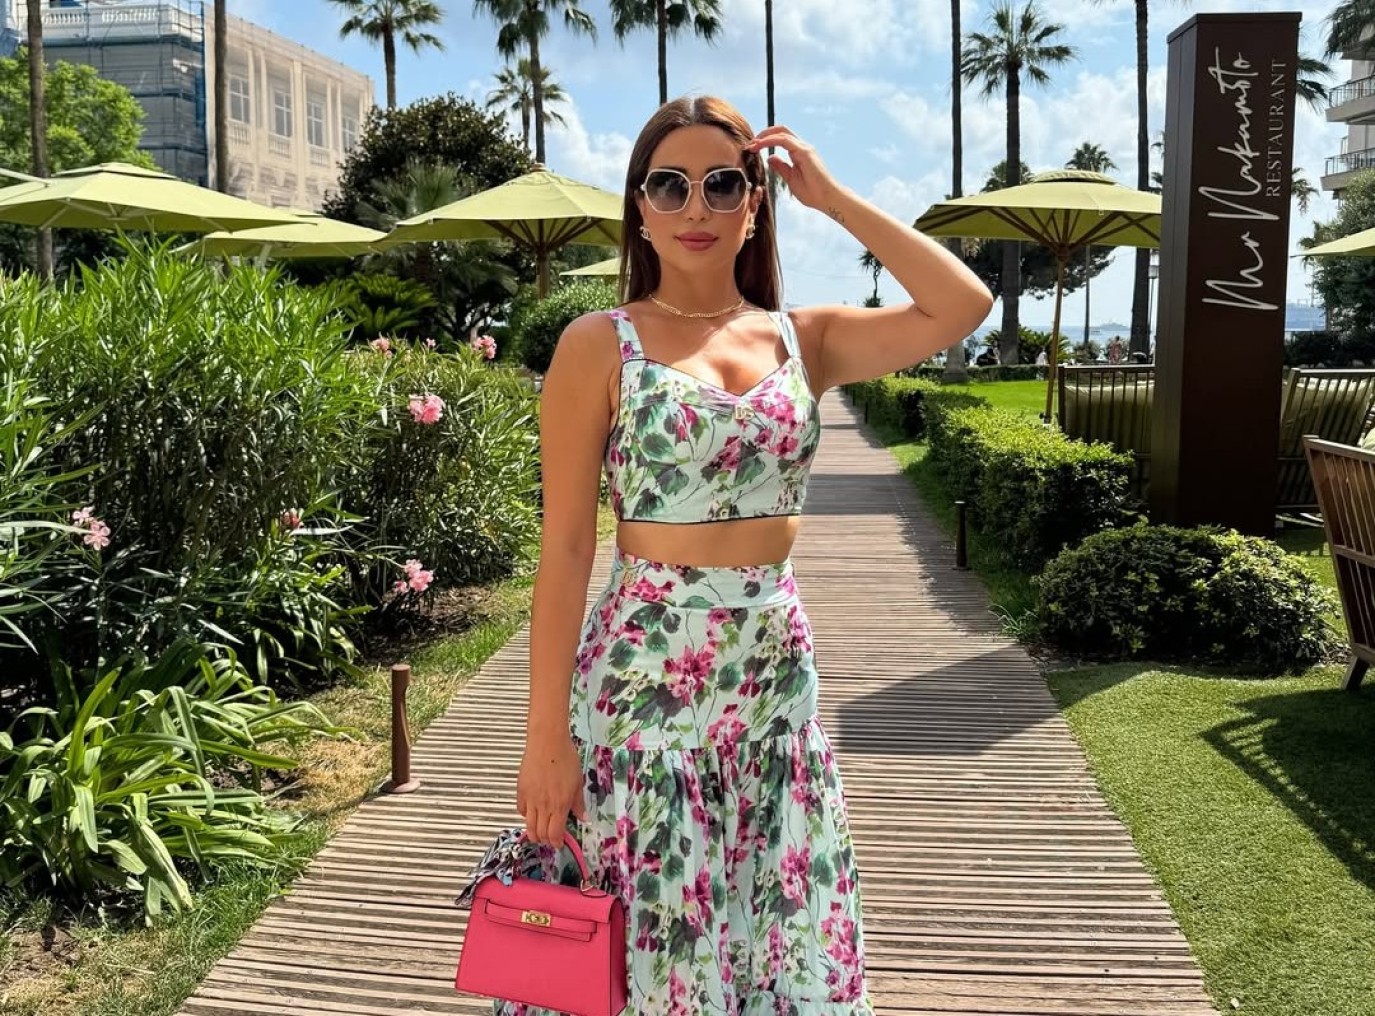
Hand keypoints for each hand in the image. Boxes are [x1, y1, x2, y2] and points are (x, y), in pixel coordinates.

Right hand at [516, 731, 586, 846]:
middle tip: (551, 838)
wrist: (547, 742)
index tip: (559, 843)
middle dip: (546, 839)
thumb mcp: (578, 782)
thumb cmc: (565, 758)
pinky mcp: (521, 791)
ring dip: (534, 832)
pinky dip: (526, 815)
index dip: (557, 842)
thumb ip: (578, 803)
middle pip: (540, 833)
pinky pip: (521, 810)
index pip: (555, 834)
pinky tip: (532, 812)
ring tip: (540, 832)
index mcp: (560, 805)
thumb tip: (583, 818)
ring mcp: (530, 799)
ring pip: (528, 825)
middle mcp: (543, 805)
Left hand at [744, 126, 845, 213]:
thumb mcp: (790, 178)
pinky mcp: (805, 152)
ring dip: (764, 136)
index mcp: (799, 152)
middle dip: (764, 133)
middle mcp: (802, 147)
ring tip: (752, 145)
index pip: (781, 138)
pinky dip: (770, 140)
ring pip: (781, 132)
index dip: (765, 140)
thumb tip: (770, 158)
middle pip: (781, 130)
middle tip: (750, 143)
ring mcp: (804, 148)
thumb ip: (781, 167)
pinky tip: (760, 145)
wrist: (827, 199)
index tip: (752, 148)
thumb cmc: (812, 192)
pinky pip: (784, 140)